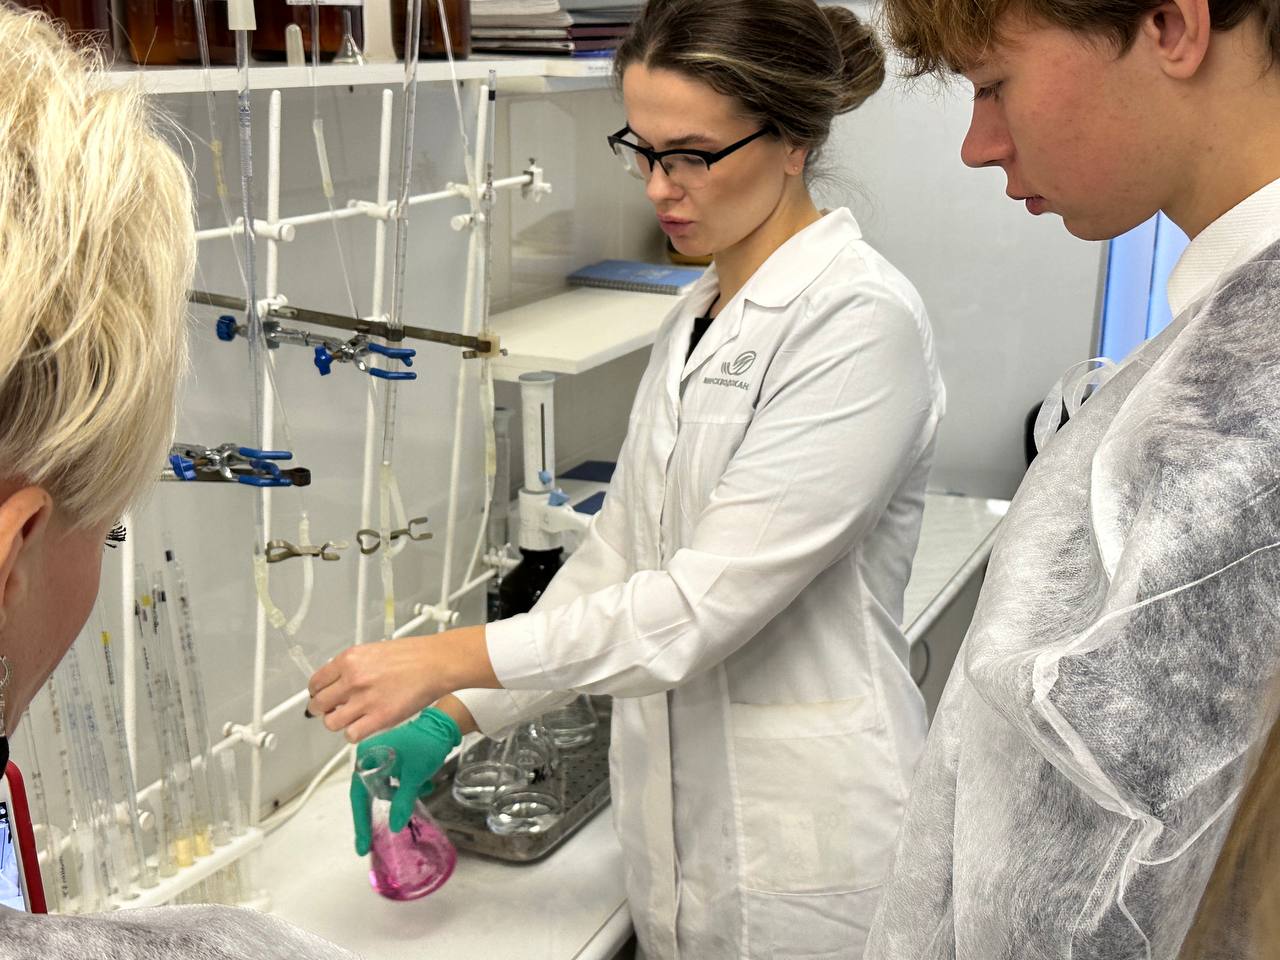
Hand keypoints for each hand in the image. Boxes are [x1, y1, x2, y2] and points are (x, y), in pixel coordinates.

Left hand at [308, 625, 498, 740]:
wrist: (436, 663)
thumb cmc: (413, 655)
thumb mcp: (373, 651)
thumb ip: (352, 667)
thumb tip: (338, 682)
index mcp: (349, 660)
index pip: (316, 683)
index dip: (316, 693)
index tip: (320, 697)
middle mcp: (353, 680)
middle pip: (319, 704)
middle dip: (323, 710)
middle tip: (332, 710)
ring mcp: (365, 700)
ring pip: (332, 723)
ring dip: (338, 722)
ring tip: (349, 718)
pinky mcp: (379, 718)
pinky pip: (351, 735)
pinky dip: (354, 734)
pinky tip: (363, 726)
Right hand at [349, 707, 461, 855]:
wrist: (444, 726)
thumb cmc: (427, 746)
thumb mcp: (414, 777)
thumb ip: (402, 803)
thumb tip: (394, 826)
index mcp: (367, 758)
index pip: (359, 796)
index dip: (360, 822)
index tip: (362, 845)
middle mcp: (369, 757)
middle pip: (369, 794)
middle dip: (381, 812)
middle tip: (374, 840)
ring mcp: (380, 758)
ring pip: (384, 789)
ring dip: (401, 796)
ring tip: (422, 789)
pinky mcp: (392, 760)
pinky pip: (393, 782)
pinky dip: (406, 788)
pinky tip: (424, 785)